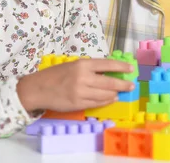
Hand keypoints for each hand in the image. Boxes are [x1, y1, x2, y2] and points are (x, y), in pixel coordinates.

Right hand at [16, 58, 135, 112]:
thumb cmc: (55, 75)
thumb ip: (89, 68)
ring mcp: (80, 92)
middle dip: (123, 84)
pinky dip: (105, 101)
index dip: (121, 67)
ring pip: (104, 94)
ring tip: (120, 93)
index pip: (107, 64)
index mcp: (82, 64)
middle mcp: (83, 77)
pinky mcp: (77, 104)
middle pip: (109, 82)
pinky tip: (110, 99)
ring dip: (115, 94)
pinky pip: (96, 103)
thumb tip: (107, 72)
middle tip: (131, 86)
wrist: (37, 89)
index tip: (131, 69)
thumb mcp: (73, 65)